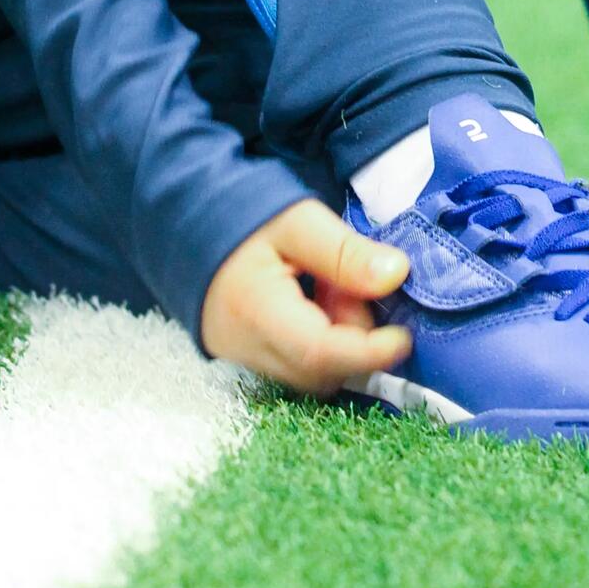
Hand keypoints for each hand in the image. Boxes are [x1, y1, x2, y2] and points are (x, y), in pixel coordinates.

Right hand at [200, 197, 412, 394]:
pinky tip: (314, 297)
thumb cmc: (242, 216)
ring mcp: (244, 358)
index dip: (368, 352)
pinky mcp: (249, 358)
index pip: (318, 352)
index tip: (403, 338)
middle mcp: (247, 348)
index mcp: (256, 311)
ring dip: (338, 335)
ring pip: (312, 371)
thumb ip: (345, 251)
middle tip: (346, 285)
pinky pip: (298, 363)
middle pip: (320, 369)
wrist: (185, 225)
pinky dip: (320, 337)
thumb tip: (397, 275)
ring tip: (327, 285)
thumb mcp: (298, 220)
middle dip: (353, 335)